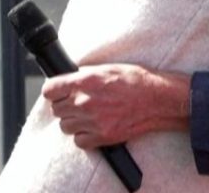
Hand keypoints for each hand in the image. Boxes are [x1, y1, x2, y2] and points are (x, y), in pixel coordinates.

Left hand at [42, 64, 190, 148]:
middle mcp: (85, 101)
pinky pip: (79, 141)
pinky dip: (83, 136)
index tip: (57, 92)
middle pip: (56, 109)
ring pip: (65, 126)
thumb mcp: (108, 67)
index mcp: (85, 81)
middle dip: (64, 105)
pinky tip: (93, 127)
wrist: (158, 99)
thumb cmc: (137, 80)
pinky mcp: (102, 136)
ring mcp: (93, 121)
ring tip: (86, 115)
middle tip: (76, 103)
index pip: (50, 89)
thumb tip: (70, 78)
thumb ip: (85, 74)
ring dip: (73, 121)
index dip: (53, 90)